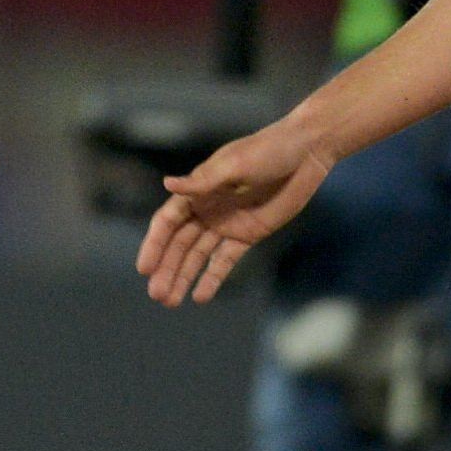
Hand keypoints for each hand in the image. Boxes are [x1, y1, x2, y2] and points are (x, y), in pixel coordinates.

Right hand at [137, 119, 334, 305]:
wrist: (306, 152)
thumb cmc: (268, 149)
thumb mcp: (234, 164)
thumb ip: (202, 181)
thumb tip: (167, 184)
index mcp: (198, 189)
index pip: (168, 222)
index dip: (154, 245)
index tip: (144, 269)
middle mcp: (207, 208)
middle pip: (180, 244)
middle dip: (167, 269)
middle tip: (157, 296)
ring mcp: (227, 223)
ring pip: (198, 256)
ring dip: (183, 277)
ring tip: (171, 302)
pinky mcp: (248, 234)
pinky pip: (226, 260)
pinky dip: (213, 278)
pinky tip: (200, 297)